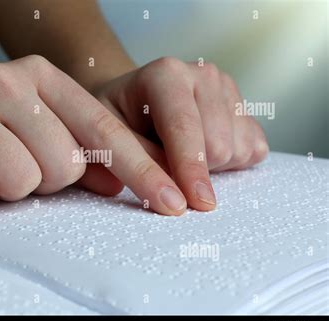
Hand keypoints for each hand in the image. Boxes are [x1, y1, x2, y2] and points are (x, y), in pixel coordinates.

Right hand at [0, 55, 191, 214]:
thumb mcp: (33, 128)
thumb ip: (77, 149)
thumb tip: (116, 182)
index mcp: (40, 76)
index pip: (105, 132)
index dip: (143, 171)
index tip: (175, 203)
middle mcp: (5, 81)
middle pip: (65, 165)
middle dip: (44, 180)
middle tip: (12, 164)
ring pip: (24, 181)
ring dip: (7, 188)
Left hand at [90, 57, 268, 211]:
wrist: (131, 102)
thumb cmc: (115, 121)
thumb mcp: (107, 138)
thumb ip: (136, 162)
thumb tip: (172, 193)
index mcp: (166, 75)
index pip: (184, 128)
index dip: (190, 169)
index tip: (195, 204)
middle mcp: (203, 75)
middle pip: (218, 146)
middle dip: (195, 171)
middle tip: (167, 165)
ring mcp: (228, 89)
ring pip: (239, 150)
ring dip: (213, 168)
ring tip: (182, 155)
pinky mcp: (245, 107)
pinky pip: (255, 150)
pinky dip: (232, 164)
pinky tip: (204, 153)